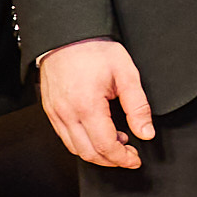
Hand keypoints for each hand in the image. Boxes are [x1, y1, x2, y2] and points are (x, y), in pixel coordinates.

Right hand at [38, 38, 159, 169]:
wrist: (67, 35)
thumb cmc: (95, 50)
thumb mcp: (126, 74)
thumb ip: (138, 106)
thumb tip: (146, 132)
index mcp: (87, 106)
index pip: (106, 146)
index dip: (123, 158)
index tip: (135, 159)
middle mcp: (67, 113)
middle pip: (89, 153)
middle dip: (112, 160)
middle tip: (129, 156)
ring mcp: (56, 113)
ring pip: (75, 148)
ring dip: (97, 153)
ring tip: (116, 143)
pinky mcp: (50, 110)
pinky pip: (65, 137)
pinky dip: (82, 143)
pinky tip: (98, 134)